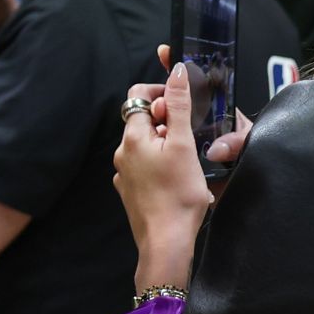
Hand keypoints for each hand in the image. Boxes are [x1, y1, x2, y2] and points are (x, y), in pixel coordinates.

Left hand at [114, 59, 246, 291]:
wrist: (166, 243)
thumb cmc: (178, 196)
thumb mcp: (184, 144)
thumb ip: (179, 106)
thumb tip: (178, 71)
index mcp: (133, 136)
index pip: (138, 95)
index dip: (161, 92)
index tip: (181, 103)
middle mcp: (122, 152)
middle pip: (144, 121)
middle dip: (168, 122)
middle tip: (190, 137)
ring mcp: (125, 174)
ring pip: (147, 145)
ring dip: (167, 145)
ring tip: (188, 161)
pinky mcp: (131, 191)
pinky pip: (146, 167)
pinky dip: (162, 165)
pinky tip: (179, 179)